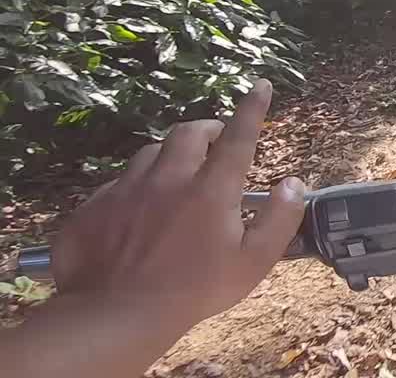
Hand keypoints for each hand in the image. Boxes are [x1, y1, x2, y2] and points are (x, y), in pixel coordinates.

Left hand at [51, 79, 304, 329]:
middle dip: (206, 130)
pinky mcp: (95, 206)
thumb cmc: (194, 291)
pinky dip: (135, 188)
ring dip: (169, 156)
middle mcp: (168, 179)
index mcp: (210, 190)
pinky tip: (138, 211)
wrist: (115, 314)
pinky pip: (117, 184)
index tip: (261, 85)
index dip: (252, 108)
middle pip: (188, 133)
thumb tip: (294, 184)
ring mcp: (126, 190)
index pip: (238, 137)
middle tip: (215, 141)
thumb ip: (279, 219)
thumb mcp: (252, 263)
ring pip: (150, 154)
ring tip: (176, 177)